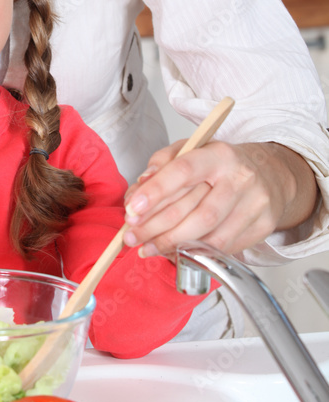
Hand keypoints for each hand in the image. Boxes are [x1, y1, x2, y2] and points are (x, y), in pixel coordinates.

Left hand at [122, 139, 318, 256]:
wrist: (270, 174)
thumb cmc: (221, 164)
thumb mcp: (191, 150)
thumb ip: (162, 163)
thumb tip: (140, 187)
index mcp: (218, 154)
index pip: (183, 172)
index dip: (155, 192)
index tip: (132, 209)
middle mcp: (240, 178)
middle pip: (195, 211)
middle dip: (157, 228)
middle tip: (131, 237)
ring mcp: (255, 204)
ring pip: (209, 235)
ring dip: (173, 246)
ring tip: (149, 247)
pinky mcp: (262, 226)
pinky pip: (224, 247)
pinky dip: (196, 252)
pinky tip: (177, 250)